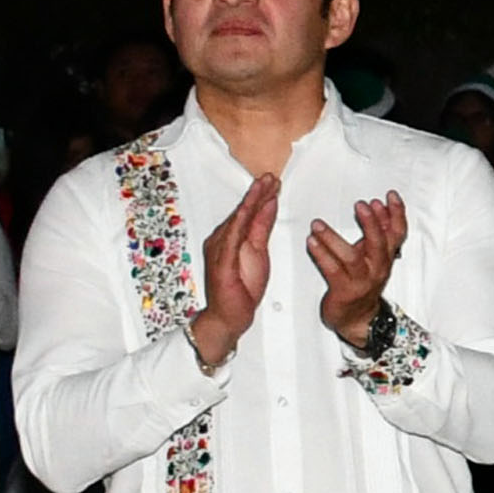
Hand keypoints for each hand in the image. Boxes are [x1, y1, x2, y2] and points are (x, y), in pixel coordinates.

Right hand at [188, 174, 281, 371]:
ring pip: (237, 219)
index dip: (261, 195)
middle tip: (270, 176)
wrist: (228, 317)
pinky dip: (240, 222)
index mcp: (231, 237)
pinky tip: (247, 210)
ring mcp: (220, 249)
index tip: (273, 182)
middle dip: (257, 192)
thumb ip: (261, 229)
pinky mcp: (221, 262)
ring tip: (264, 185)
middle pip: (242, 211)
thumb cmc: (241, 289)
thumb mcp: (259, 253)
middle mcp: (222, 239)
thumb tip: (268, 206)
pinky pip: (231, 238)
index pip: (248, 212)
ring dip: (251, 201)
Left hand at [305, 192, 410, 356]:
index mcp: (385, 258)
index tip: (390, 196)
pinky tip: (312, 242)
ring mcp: (361, 281)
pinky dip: (321, 255)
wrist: (357, 318)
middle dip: (371, 223)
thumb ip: (378, 233)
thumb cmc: (362, 284)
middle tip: (361, 205)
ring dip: (334, 238)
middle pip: (379, 243)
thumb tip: (380, 208)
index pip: (398, 233)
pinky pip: (332, 270)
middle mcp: (377, 268)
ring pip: (352, 257)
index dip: (397, 214)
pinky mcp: (343, 290)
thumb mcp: (374, 257)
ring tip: (318, 224)